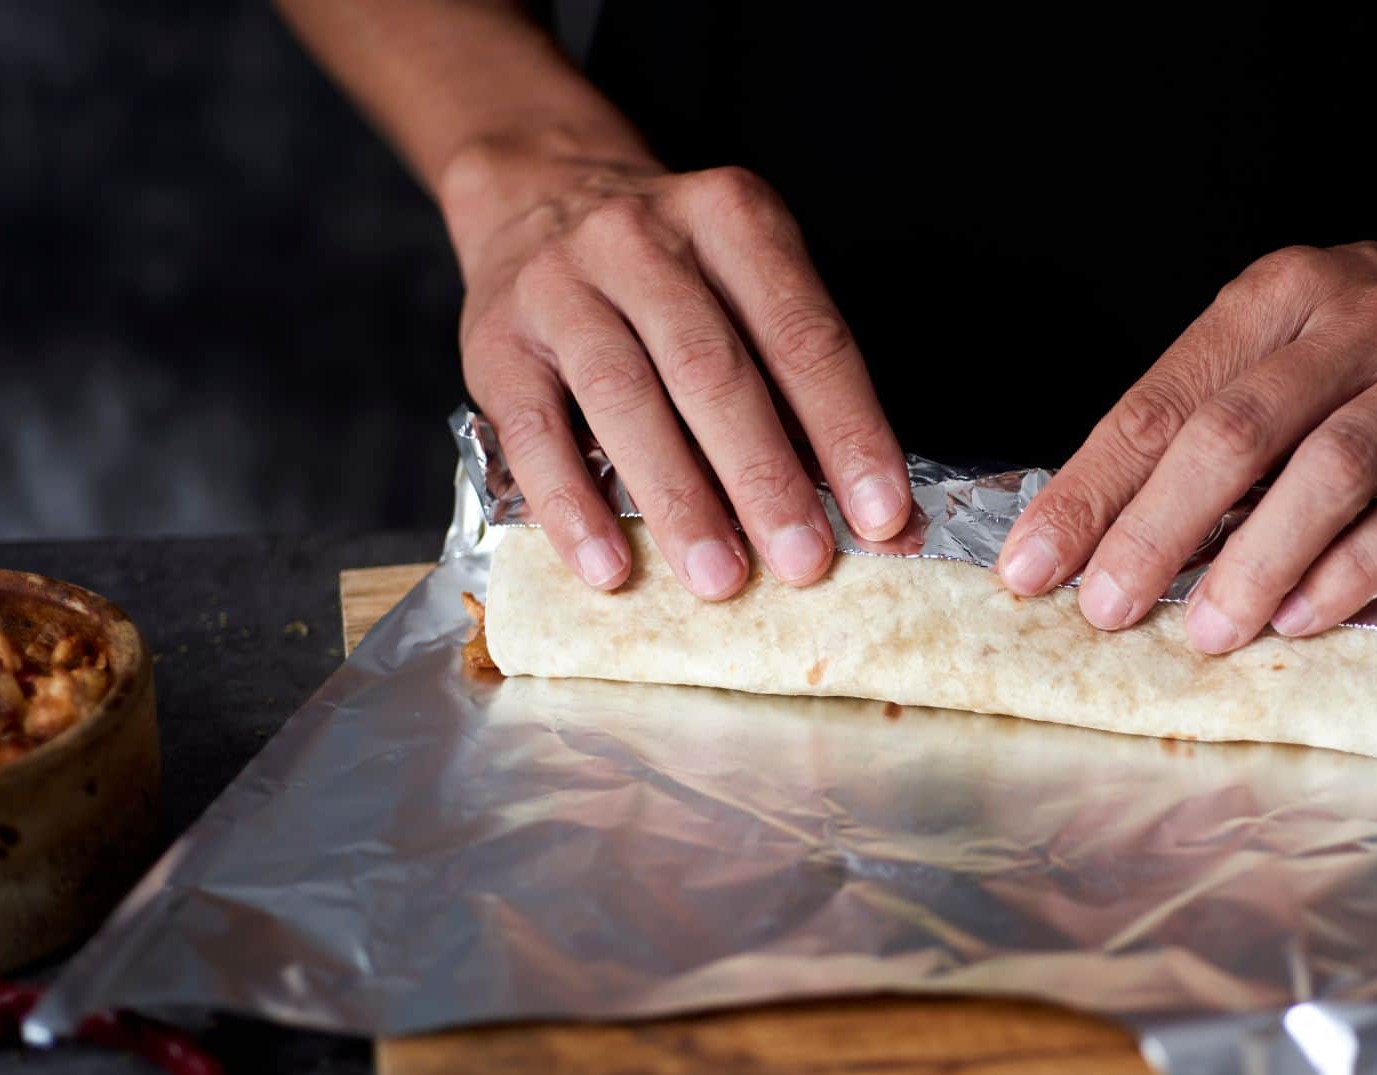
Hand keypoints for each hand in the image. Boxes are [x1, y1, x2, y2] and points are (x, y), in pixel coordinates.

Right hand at [442, 139, 910, 595]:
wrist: (535, 193)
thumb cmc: (671, 266)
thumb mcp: (743, 278)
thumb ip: (798, 381)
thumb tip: (871, 510)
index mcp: (731, 218)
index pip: (803, 335)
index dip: (848, 430)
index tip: (881, 514)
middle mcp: (641, 240)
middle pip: (713, 370)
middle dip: (765, 476)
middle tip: (805, 560)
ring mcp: (560, 286)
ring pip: (626, 400)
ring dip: (678, 499)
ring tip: (719, 578)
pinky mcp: (495, 343)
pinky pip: (534, 433)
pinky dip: (573, 506)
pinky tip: (608, 566)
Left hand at [996, 208, 1376, 650]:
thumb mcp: (1298, 329)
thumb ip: (1219, 408)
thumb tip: (1111, 525)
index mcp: (1277, 297)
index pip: (1161, 400)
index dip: (1089, 489)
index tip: (1029, 564)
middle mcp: (1352, 324)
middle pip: (1234, 432)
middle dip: (1154, 529)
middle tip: (1102, 608)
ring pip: (1330, 470)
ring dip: (1258, 560)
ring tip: (1204, 629)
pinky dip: (1359, 568)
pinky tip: (1306, 617)